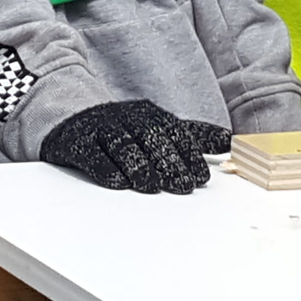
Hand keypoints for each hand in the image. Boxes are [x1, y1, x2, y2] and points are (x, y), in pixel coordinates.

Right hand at [41, 99, 219, 193]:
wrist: (72, 116)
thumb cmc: (123, 128)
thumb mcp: (158, 127)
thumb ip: (192, 135)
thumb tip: (228, 141)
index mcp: (150, 115)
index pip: (174, 131)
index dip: (189, 153)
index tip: (201, 176)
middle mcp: (127, 118)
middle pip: (151, 138)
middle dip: (168, 162)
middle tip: (183, 186)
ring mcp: (101, 129)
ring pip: (123, 144)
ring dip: (139, 165)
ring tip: (151, 186)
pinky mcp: (78, 142)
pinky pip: (92, 153)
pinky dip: (106, 167)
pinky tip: (118, 182)